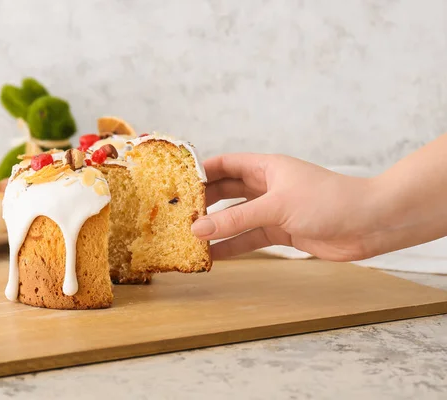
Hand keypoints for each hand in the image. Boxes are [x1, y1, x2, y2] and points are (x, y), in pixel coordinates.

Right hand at [192, 154, 383, 261]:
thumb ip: (236, 219)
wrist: (368, 224)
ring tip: (190, 238)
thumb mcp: (275, 206)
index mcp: (266, 167)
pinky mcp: (281, 232)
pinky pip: (249, 238)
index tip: (177, 182)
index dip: (202, 171)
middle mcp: (267, 186)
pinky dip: (233, 246)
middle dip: (205, 202)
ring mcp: (274, 210)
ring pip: (237, 218)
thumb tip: (199, 229)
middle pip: (227, 192)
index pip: (226, 164)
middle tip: (179, 214)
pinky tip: (214, 255)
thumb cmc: (328, 201)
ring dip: (217, 228)